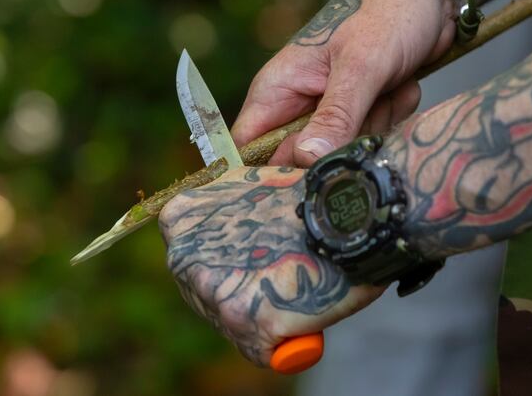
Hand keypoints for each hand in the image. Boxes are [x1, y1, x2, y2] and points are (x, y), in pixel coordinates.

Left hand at [158, 166, 384, 365]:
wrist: (349, 213)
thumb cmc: (311, 197)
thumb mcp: (255, 182)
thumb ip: (231, 204)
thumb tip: (239, 216)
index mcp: (182, 216)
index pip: (191, 257)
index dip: (226, 264)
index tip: (255, 263)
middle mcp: (185, 255)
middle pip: (204, 294)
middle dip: (241, 293)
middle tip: (279, 280)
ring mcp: (212, 290)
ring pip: (231, 324)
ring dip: (262, 316)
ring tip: (294, 290)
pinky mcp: (243, 319)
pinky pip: (260, 349)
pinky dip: (283, 340)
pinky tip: (301, 314)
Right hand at [231, 0, 457, 166]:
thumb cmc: (386, 13)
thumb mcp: (360, 66)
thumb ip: (335, 116)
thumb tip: (307, 160)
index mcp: (279, 89)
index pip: (248, 149)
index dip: (266, 174)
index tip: (304, 180)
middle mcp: (300, 106)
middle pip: (303, 160)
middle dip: (340, 146)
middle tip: (367, 112)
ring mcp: (332, 112)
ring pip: (342, 153)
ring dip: (375, 126)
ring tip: (388, 87)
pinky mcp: (362, 116)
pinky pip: (371, 141)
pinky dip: (393, 118)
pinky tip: (400, 86)